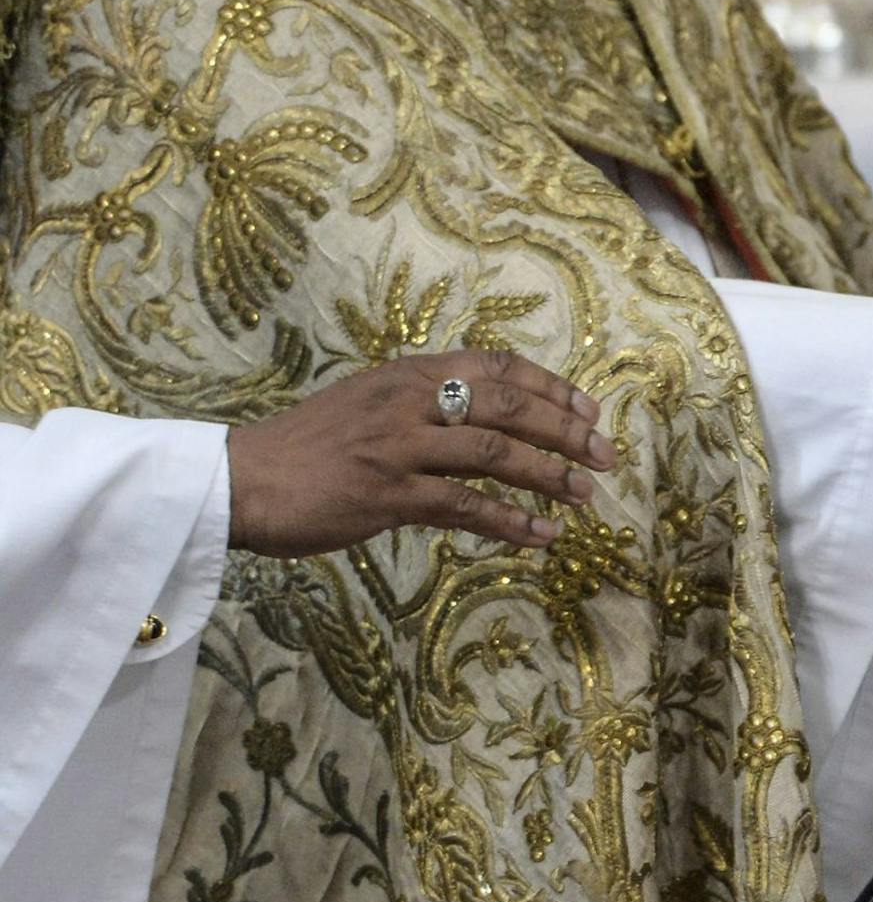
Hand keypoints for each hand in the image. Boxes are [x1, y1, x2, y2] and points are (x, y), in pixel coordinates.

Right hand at [226, 352, 614, 556]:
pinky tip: (542, 536)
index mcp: (408, 373)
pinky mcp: (386, 494)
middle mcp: (409, 400)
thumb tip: (485, 416)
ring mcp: (398, 446)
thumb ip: (423, 403)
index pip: (497, 365)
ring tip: (585, 496)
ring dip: (550, 475)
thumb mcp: (369, 403)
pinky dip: (511, 521)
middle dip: (567, 430)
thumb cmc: (305, 448)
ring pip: (495, 452)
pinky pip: (464, 505)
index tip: (589, 410)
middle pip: (509, 404)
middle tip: (605, 455)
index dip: (551, 385)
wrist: (237, 480)